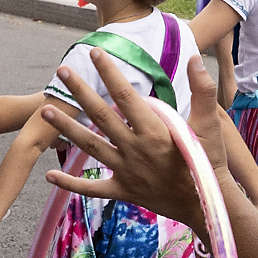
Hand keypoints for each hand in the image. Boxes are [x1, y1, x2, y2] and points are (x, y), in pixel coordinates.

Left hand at [34, 61, 207, 229]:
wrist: (206, 205)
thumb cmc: (210, 162)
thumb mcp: (211, 125)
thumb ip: (203, 91)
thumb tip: (196, 58)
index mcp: (154, 131)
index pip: (125, 94)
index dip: (109, 72)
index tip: (95, 52)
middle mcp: (135, 149)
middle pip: (100, 115)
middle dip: (79, 91)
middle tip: (61, 71)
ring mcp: (126, 171)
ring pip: (90, 146)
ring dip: (66, 128)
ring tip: (45, 111)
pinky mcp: (123, 191)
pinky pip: (93, 188)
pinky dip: (71, 183)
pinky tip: (50, 175)